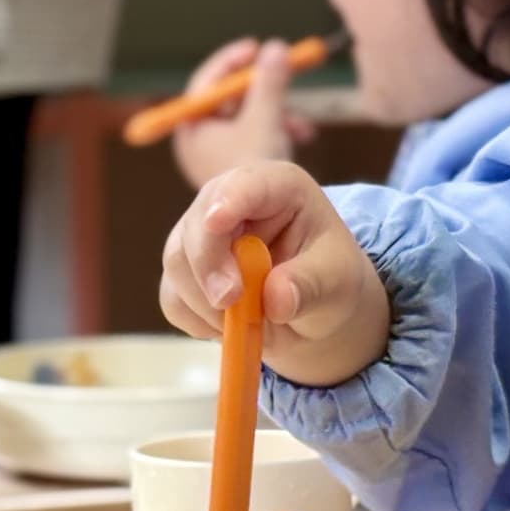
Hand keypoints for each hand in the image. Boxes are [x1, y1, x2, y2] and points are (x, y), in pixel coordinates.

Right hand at [158, 162, 388, 386]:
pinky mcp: (185, 269)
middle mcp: (231, 200)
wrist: (313, 307)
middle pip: (198, 224)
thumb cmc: (331, 278)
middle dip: (209, 268)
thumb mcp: (338, 281)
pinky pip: (172, 296)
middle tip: (229, 303)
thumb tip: (275, 300)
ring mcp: (202, 233)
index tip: (216, 222)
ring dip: (205, 303)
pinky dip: (195, 320)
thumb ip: (310, 286)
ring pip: (177, 261)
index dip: (228, 199)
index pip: (247, 183)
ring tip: (249, 323)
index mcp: (278, 187)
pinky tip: (228, 327)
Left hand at [171, 38, 317, 187]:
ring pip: (247, 118)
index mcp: (193, 127)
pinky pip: (254, 135)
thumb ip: (269, 84)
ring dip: (276, 113)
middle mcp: (200, 140)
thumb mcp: (265, 121)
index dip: (232, 61)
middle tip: (285, 77)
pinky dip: (275, 130)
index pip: (208, 82)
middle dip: (263, 91)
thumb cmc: (253, 175)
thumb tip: (275, 47)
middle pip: (230, 99)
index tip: (255, 48)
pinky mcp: (234, 166)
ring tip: (301, 125)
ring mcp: (216, 155)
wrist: (262, 227)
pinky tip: (300, 136)